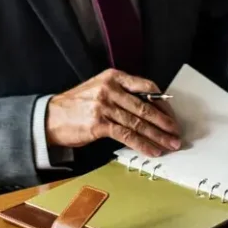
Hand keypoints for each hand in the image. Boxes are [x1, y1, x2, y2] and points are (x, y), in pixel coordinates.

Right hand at [46, 69, 181, 156]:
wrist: (51, 117)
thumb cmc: (77, 104)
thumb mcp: (100, 89)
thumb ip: (123, 94)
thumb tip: (150, 109)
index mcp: (114, 77)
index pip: (147, 87)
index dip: (163, 103)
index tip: (171, 115)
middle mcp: (111, 89)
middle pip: (146, 107)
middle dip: (165, 123)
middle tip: (177, 133)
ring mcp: (105, 106)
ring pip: (139, 123)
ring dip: (158, 136)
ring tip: (170, 144)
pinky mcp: (99, 124)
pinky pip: (127, 135)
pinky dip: (142, 145)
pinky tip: (152, 151)